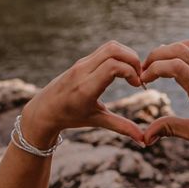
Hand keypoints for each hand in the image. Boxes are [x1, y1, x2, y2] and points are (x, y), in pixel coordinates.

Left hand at [22, 41, 149, 145]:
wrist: (45, 110)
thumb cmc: (71, 117)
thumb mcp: (97, 121)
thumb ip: (122, 127)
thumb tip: (144, 141)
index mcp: (86, 88)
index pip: (113, 66)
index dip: (131, 72)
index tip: (138, 86)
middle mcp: (83, 71)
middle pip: (114, 50)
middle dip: (133, 60)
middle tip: (139, 76)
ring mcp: (82, 63)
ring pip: (110, 46)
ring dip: (127, 56)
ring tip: (133, 73)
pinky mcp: (83, 60)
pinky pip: (105, 50)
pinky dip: (119, 56)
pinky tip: (123, 71)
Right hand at [137, 41, 188, 159]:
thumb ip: (169, 129)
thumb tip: (145, 136)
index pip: (173, 66)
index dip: (153, 68)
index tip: (143, 79)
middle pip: (180, 49)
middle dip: (158, 55)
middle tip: (146, 68)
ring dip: (173, 52)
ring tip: (161, 66)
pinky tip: (184, 72)